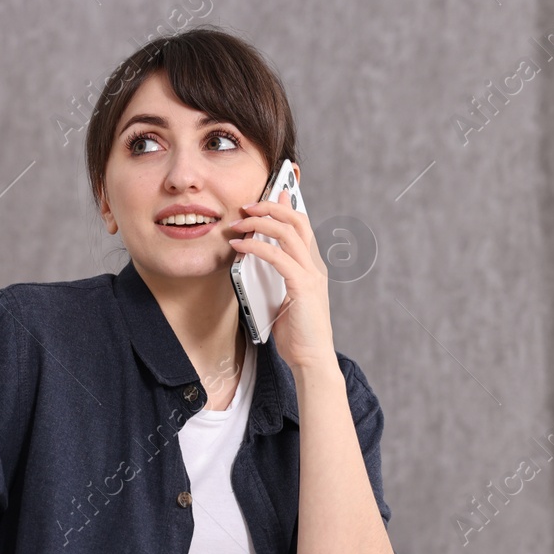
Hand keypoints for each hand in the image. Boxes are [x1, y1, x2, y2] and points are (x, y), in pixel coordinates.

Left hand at [228, 187, 335, 371]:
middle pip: (297, 220)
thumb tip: (255, 257)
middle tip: (246, 206)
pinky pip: (277, 257)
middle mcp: (315, 266)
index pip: (301, 226)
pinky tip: (240, 247)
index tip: (268, 194)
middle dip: (270, 206)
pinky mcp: (302, 286)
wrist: (311, 359)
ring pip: (288, 232)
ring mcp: (311, 275)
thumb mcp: (283, 297)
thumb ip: (274, 276)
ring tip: (238, 223)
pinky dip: (256, 247)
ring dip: (260, 223)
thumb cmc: (296, 333)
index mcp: (312, 267)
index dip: (285, 207)